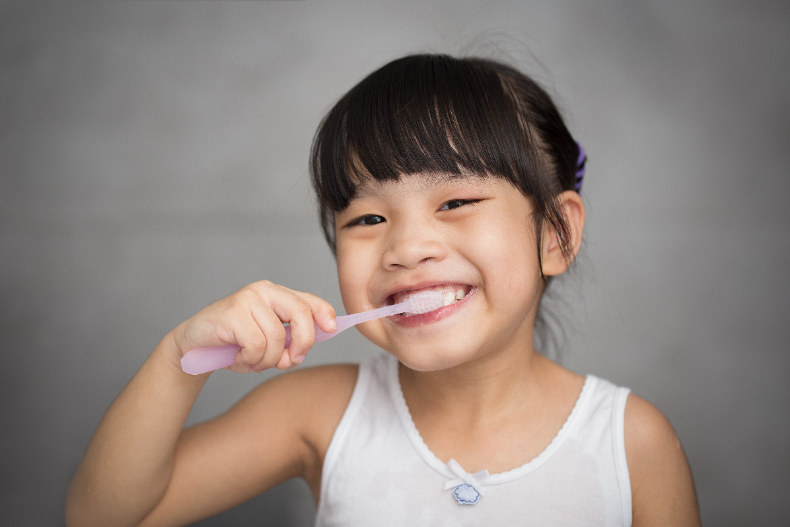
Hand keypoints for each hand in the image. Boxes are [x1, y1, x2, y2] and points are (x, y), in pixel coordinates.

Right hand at [170, 281, 335, 372]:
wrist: (194, 347)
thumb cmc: (233, 345)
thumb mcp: (266, 344)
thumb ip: (287, 343)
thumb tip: (302, 351)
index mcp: (276, 295)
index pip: (308, 300)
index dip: (324, 313)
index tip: (332, 329)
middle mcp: (264, 291)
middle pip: (300, 314)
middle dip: (302, 343)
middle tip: (290, 362)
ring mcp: (247, 299)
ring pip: (277, 338)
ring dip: (267, 360)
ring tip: (251, 361)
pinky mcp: (233, 312)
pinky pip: (256, 345)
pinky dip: (250, 360)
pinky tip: (238, 358)